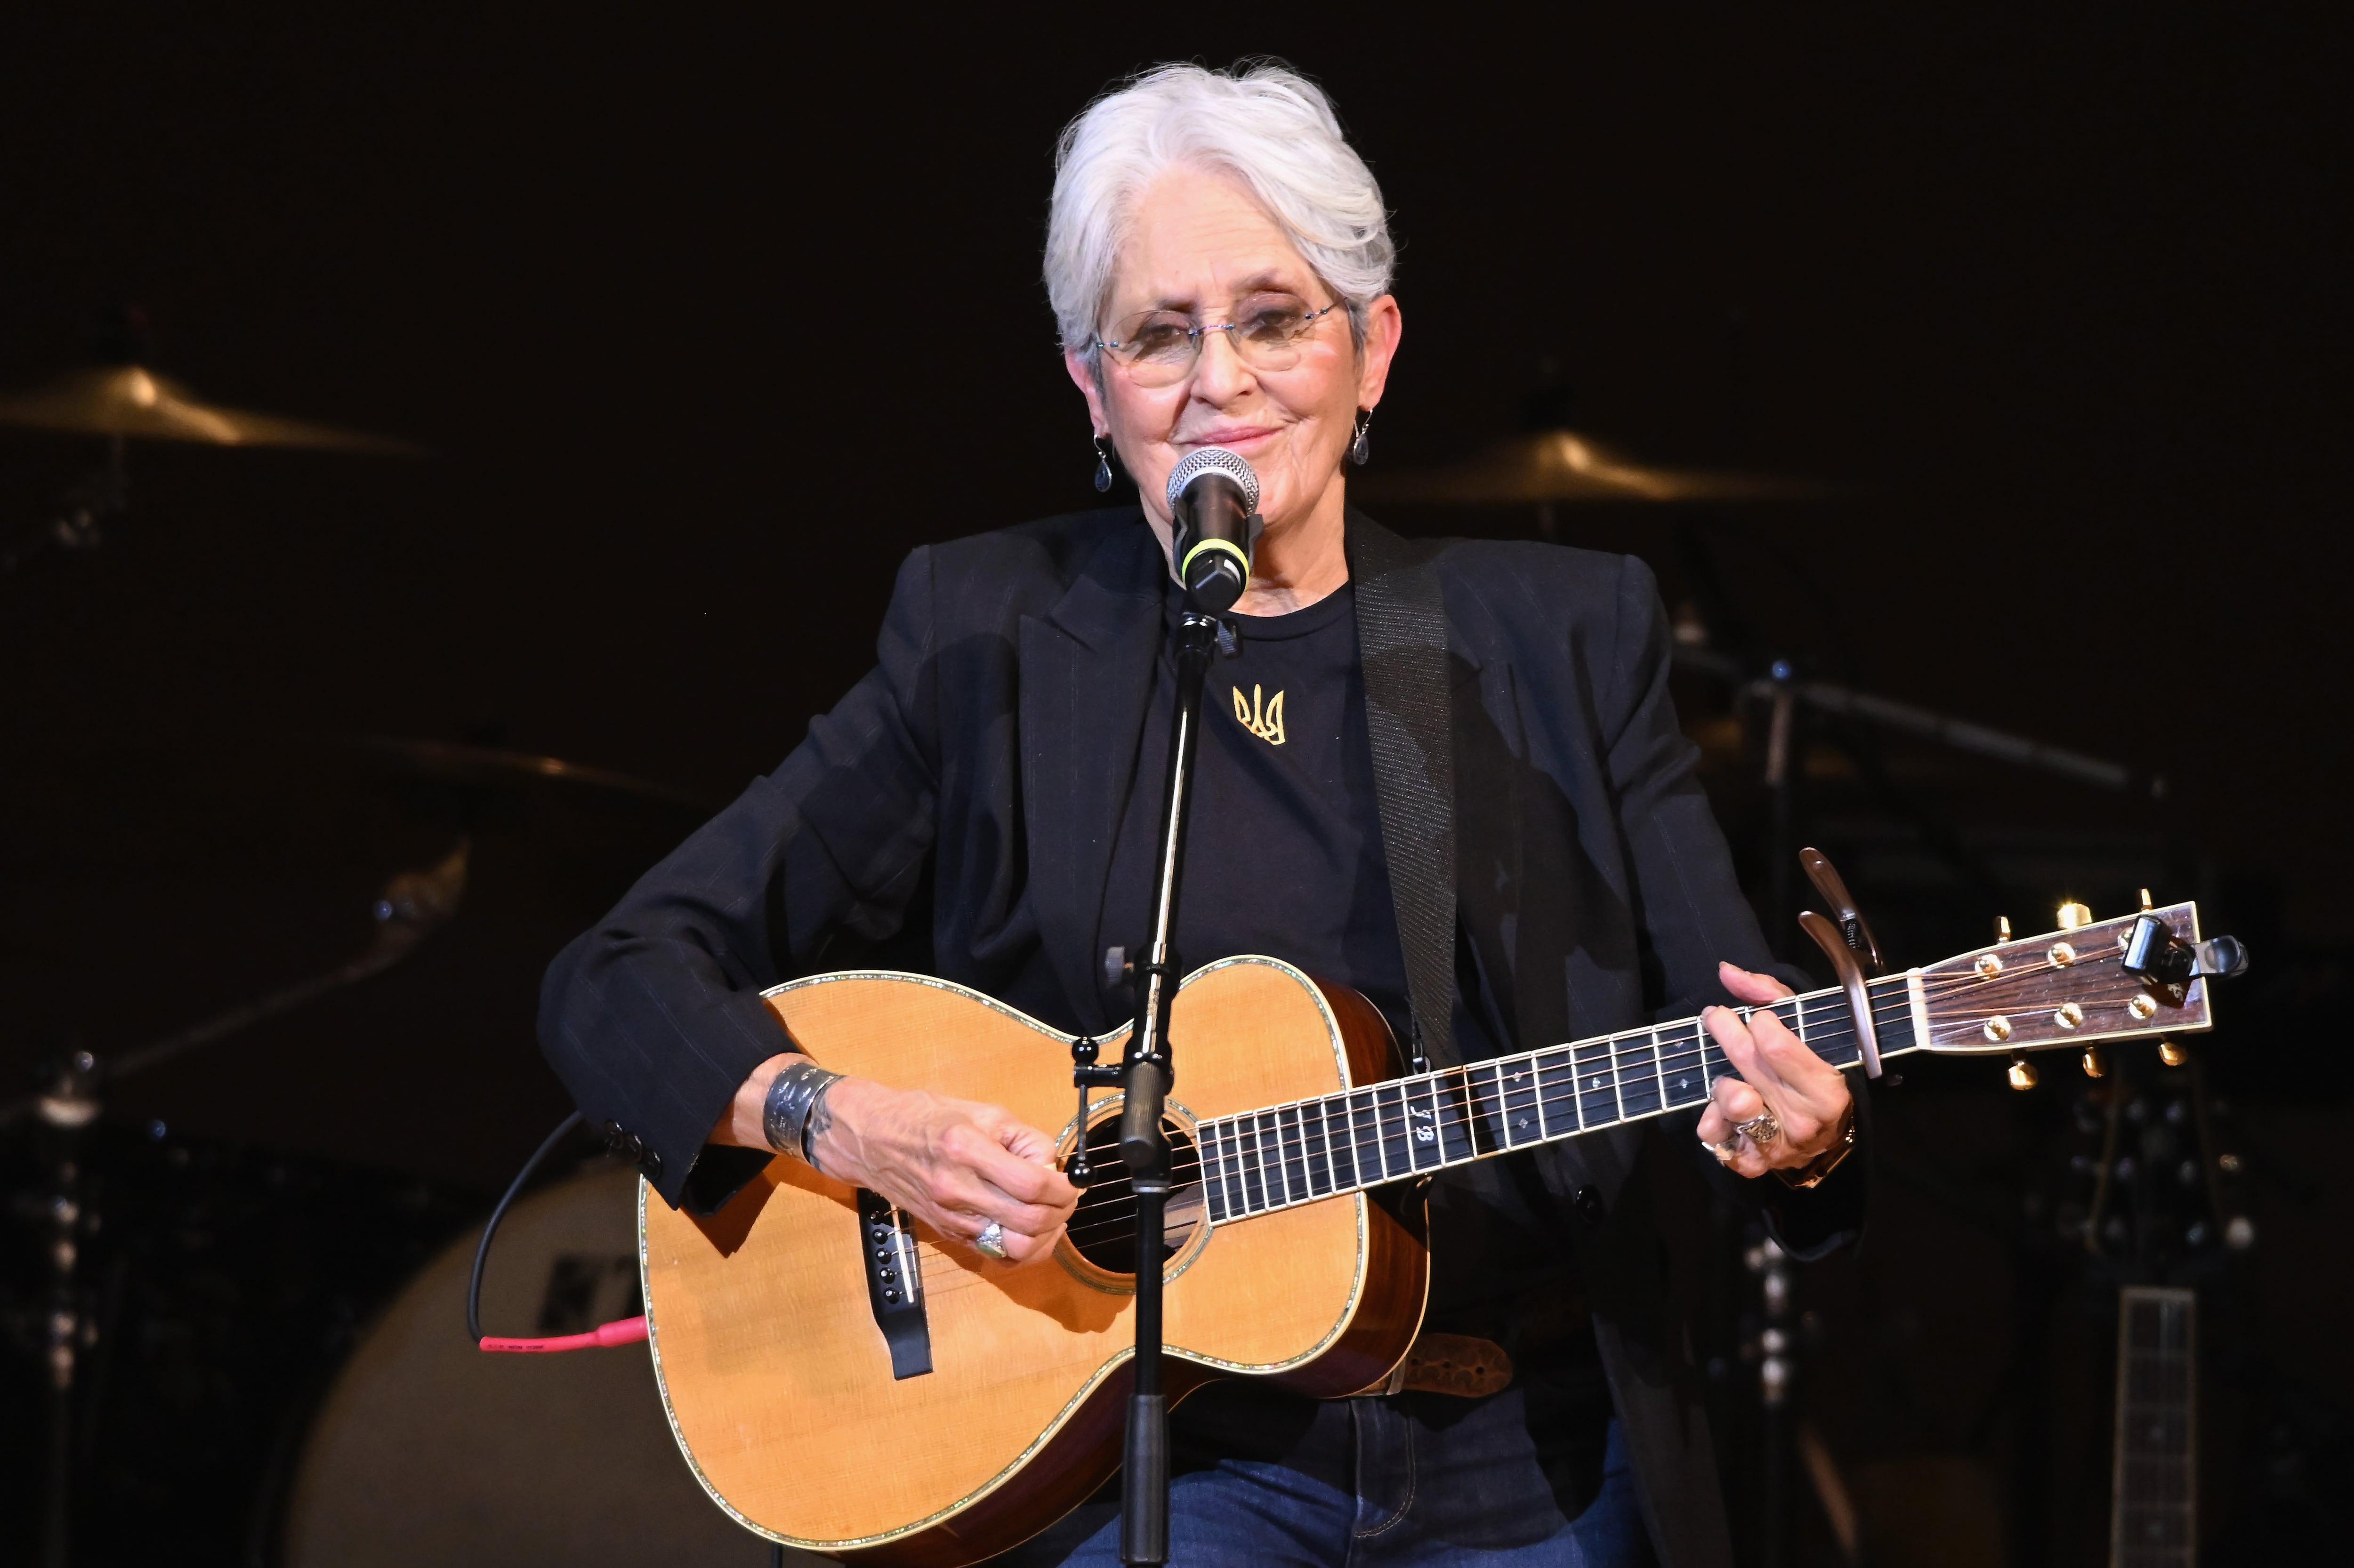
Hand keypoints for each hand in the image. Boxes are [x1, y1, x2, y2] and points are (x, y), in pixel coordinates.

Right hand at [806, 1075, 1078, 1267]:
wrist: (872, 1140)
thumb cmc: (926, 1118)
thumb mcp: (983, 1112)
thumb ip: (1024, 1140)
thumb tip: (1054, 1168)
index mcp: (966, 1150)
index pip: (1032, 1184)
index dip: (1063, 1188)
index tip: (1071, 1181)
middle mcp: (957, 1190)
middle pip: (1029, 1222)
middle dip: (1061, 1212)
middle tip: (1066, 1197)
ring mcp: (951, 1217)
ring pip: (1015, 1249)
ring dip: (1045, 1236)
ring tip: (1051, 1215)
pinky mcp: (948, 1233)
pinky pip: (995, 1255)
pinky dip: (1022, 1249)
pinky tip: (1029, 1230)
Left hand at [1692, 961, 1854, 1179]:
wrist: (1822, 1137)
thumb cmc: (1811, 1073)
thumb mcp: (1805, 1029)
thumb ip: (1769, 996)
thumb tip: (1727, 971)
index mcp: (1826, 1088)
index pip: (1774, 1044)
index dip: (1758, 1021)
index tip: (1757, 1016)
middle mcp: (1803, 1119)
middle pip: (1747, 1063)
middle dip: (1726, 1031)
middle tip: (1717, 1019)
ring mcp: (1777, 1144)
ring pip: (1731, 1102)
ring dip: (1722, 1082)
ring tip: (1731, 1077)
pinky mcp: (1752, 1163)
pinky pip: (1717, 1140)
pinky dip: (1712, 1122)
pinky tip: (1721, 1112)